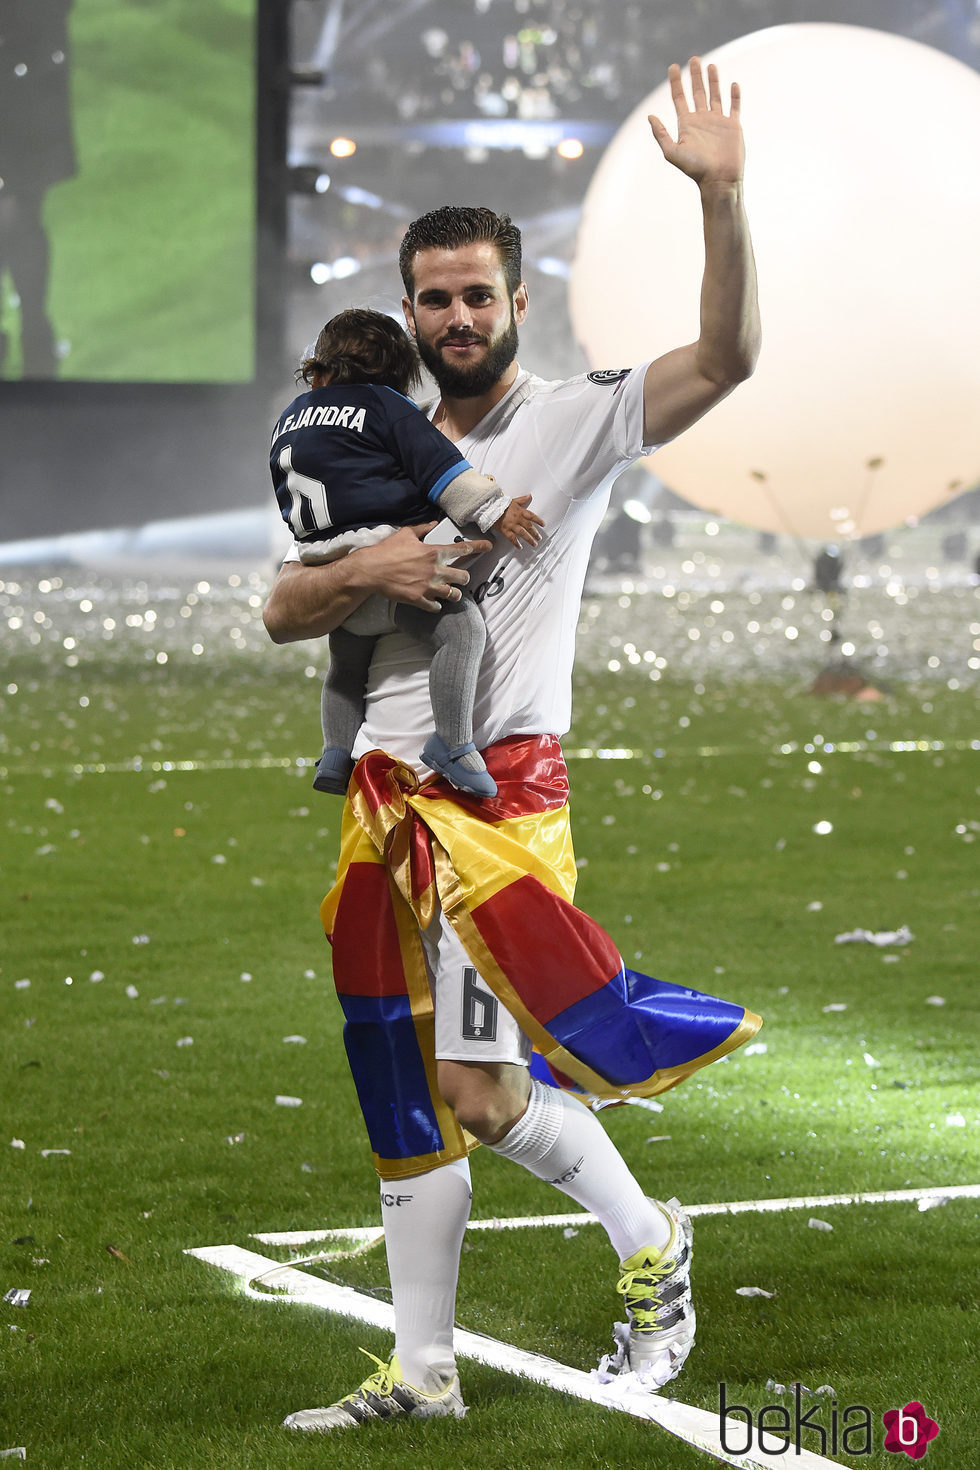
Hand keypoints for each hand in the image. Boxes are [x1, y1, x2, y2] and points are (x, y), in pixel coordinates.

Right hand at [353, 525, 492, 612]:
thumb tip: (433, 524)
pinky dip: (436, 605)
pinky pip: (436, 606)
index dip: (478, 547)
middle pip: (463, 577)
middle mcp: (435, 570)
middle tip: (460, 577)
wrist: (371, 570)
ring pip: (453, 594)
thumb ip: (422, 529)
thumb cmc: (387, 551)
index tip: (488, 546)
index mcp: (433, 552)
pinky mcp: (419, 599)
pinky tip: (434, 602)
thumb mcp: (406, 534)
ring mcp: (428, 586)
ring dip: (454, 594)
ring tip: (451, 593)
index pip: (462, 549)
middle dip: (464, 577)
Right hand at [497, 494, 544, 548]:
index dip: (538, 521)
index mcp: (520, 511)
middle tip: (539, 538)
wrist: (490, 507)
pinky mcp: (505, 530)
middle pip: (529, 527)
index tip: (543, 525)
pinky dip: (516, 543)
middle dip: (535, 533)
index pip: (532, 516)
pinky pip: (512, 538)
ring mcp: (512, 525)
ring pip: (523, 533)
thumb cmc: (500, 504)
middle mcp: (517, 519)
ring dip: (529, 539)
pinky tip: (520, 547)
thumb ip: (522, 499)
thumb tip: (529, 496)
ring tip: (534, 544)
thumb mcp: (513, 500)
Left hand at [648, 58, 743, 186]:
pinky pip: (734, 107)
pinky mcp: (732, 126)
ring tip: (711, 66)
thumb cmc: (695, 169)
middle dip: (695, 76)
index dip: (675, 82)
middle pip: (697, 92)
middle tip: (694, 59)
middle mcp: (701, 120)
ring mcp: (718, 122)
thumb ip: (661, 134)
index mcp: (687, 124)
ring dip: (713, 81)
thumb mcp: (673, 152)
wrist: (719, 180)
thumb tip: (650, 116)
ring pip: (715, 96)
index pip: (679, 98)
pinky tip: (733, 85)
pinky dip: (734, 96)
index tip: (673, 67)